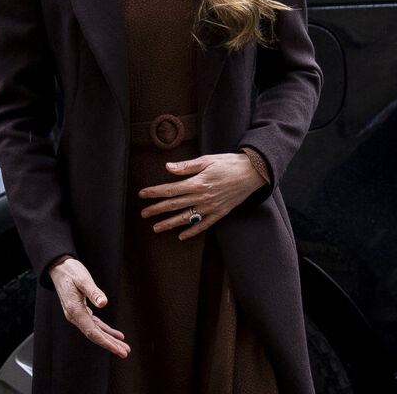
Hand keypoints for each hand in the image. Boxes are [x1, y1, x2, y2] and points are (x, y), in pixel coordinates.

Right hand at [48, 256, 129, 357]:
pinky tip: (116, 335)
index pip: (92, 332)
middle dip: (110, 345)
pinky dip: (105, 330)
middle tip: (125, 352)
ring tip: (123, 347)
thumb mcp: (83, 279)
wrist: (59, 268)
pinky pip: (95, 324)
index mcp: (75, 311)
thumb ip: (93, 292)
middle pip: (95, 335)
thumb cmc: (71, 272)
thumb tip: (103, 303)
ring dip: (109, 339)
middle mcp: (75, 316)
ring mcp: (77, 314)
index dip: (106, 342)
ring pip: (95, 331)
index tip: (118, 349)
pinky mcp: (81, 311)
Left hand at [139, 153, 264, 239]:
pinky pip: (204, 225)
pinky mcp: (220, 213)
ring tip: (156, 228)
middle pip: (175, 205)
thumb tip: (168, 167)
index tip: (142, 194)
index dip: (155, 192)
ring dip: (170, 223)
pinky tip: (181, 236)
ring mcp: (211, 207)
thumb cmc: (229, 163)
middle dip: (157, 209)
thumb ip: (187, 166)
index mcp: (198, 183)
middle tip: (143, 214)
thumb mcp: (208, 160)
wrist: (253, 173)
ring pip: (186, 218)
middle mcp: (202, 197)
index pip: (171, 189)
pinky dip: (192, 231)